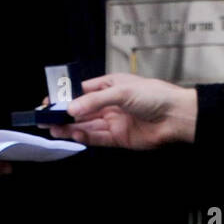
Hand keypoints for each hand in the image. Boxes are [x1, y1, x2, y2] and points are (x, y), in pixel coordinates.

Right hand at [48, 74, 196, 149]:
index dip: (66, 96)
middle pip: (82, 110)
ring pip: (86, 125)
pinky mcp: (118, 137)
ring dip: (70, 127)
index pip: (82, 91)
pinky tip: (73, 135)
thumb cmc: (155, 95)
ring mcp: (114, 121)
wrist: (176, 116)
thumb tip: (72, 109)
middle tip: (46, 119)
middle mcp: (110, 103)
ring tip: (53, 128)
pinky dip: (84, 137)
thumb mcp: (121, 91)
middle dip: (64, 114)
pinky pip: (97, 138)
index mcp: (110, 85)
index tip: (50, 102)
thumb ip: (95, 101)